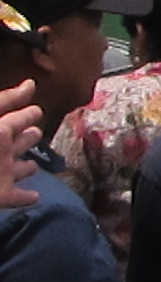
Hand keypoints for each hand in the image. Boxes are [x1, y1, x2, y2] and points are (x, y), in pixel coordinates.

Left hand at [0, 82, 42, 210]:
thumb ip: (4, 102)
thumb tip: (28, 84)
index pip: (5, 107)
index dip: (16, 97)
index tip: (30, 87)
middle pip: (12, 137)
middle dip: (26, 132)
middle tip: (38, 125)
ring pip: (17, 167)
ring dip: (27, 166)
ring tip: (35, 165)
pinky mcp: (1, 197)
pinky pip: (15, 197)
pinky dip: (26, 197)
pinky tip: (35, 197)